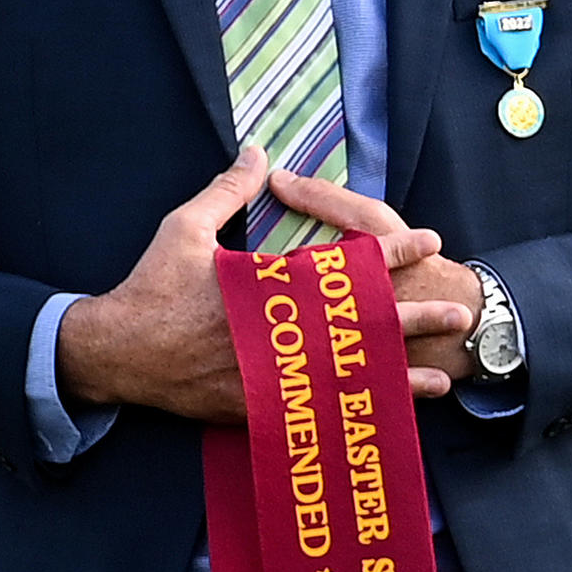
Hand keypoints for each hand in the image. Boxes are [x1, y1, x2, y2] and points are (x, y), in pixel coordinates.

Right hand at [51, 150, 443, 422]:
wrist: (113, 353)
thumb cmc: (149, 289)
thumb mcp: (183, 229)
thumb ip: (226, 190)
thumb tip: (257, 151)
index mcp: (268, 286)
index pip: (344, 265)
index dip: (390, 252)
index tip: (427, 241)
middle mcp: (276, 333)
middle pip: (359, 327)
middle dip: (413, 319)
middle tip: (458, 315)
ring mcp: (265, 374)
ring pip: (346, 378)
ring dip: (397, 379)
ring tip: (439, 382)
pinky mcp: (252, 405)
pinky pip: (312, 412)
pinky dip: (351, 415)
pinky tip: (380, 420)